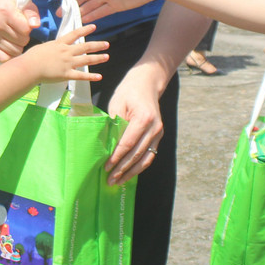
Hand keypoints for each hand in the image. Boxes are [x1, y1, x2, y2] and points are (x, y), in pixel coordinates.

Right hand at [0, 0, 38, 61]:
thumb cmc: (6, 1)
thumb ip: (31, 12)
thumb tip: (35, 25)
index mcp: (5, 11)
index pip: (26, 29)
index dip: (28, 27)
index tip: (25, 23)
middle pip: (22, 41)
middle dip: (24, 36)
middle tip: (19, 30)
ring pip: (15, 51)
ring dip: (18, 46)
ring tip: (14, 36)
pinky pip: (3, 58)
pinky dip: (9, 54)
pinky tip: (9, 45)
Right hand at [24, 24, 109, 82]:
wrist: (30, 67)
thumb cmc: (32, 57)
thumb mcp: (42, 47)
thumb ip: (50, 48)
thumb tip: (51, 48)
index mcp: (59, 44)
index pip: (75, 34)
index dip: (85, 30)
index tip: (94, 27)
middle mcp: (66, 52)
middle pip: (85, 47)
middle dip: (97, 45)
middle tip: (106, 44)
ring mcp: (68, 63)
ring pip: (86, 60)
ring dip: (98, 58)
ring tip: (106, 57)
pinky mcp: (66, 74)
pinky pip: (81, 76)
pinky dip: (91, 77)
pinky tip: (99, 77)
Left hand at [104, 66, 164, 185]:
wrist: (147, 83)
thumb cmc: (129, 92)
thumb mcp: (117, 104)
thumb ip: (114, 126)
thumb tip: (106, 147)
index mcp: (143, 118)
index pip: (128, 143)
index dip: (117, 157)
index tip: (106, 167)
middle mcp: (155, 127)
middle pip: (137, 154)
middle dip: (122, 169)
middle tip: (110, 180)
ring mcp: (159, 132)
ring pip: (145, 158)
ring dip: (131, 172)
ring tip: (119, 181)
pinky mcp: (159, 136)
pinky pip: (149, 154)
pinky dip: (139, 166)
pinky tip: (129, 173)